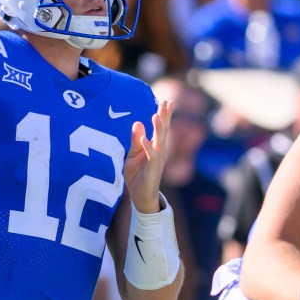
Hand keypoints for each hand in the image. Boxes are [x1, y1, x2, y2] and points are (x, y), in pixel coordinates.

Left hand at [123, 99, 173, 213]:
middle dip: (165, 117)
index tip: (167, 101)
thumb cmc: (138, 176)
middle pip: (163, 131)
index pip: (160, 128)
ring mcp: (157, 160)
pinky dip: (148, 147)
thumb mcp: (132, 156)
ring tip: (157, 115)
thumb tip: (138, 123)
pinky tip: (146, 138)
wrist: (140, 197)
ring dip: (158, 128)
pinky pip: (151, 157)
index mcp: (155, 147)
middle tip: (167, 102)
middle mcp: (159, 151)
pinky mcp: (152, 170)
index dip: (164, 115)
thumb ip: (135, 141)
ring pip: (159, 141)